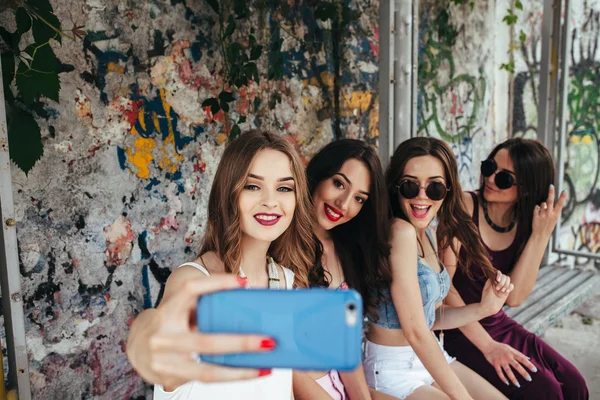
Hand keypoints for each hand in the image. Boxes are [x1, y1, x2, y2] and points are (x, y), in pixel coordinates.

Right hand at [126, 274, 274, 389]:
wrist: (135, 348)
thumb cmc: (168, 323)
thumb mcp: (179, 309)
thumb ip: (202, 307)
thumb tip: (246, 299)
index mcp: (167, 311)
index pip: (191, 291)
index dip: (217, 284)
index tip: (244, 282)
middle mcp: (163, 336)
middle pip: (206, 342)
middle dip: (241, 343)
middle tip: (269, 340)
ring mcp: (165, 361)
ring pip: (207, 370)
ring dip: (240, 370)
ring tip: (265, 365)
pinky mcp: (170, 378)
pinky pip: (205, 378)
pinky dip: (229, 376)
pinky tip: (249, 372)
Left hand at [480, 271, 513, 315]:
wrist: (489, 307)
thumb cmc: (486, 299)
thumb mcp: (487, 289)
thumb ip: (491, 282)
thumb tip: (496, 276)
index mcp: (492, 280)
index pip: (498, 272)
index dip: (499, 275)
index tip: (497, 280)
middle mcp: (498, 282)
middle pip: (504, 276)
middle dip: (502, 282)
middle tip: (497, 289)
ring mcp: (502, 286)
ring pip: (508, 280)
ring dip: (506, 285)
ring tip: (501, 291)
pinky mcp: (506, 291)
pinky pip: (512, 286)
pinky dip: (510, 287)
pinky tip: (506, 292)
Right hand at [482, 341, 537, 386]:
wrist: (487, 345)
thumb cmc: (500, 346)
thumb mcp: (510, 348)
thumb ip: (519, 353)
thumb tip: (529, 358)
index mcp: (512, 353)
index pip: (522, 359)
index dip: (529, 364)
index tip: (534, 370)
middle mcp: (507, 357)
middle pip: (517, 366)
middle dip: (523, 373)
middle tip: (529, 379)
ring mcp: (501, 361)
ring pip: (508, 371)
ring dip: (513, 378)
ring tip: (518, 385)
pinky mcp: (495, 364)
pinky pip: (499, 372)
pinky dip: (503, 378)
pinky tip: (507, 383)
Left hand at [532, 185, 566, 238]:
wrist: (540, 235)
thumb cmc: (548, 226)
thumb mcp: (554, 219)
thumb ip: (553, 211)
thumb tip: (548, 201)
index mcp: (556, 215)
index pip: (560, 204)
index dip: (562, 197)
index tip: (564, 190)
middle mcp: (549, 214)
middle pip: (550, 201)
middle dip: (551, 193)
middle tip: (551, 186)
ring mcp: (542, 215)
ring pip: (542, 204)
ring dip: (542, 206)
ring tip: (543, 212)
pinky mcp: (535, 216)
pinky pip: (536, 208)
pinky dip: (537, 209)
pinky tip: (538, 214)